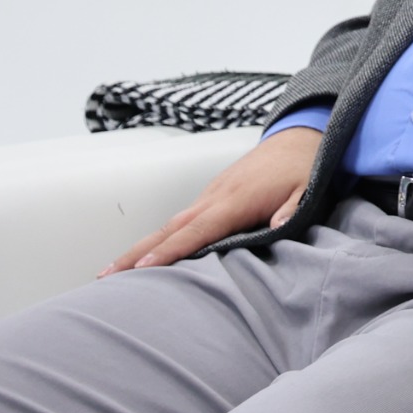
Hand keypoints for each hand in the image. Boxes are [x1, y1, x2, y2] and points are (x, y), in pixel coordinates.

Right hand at [106, 126, 320, 273]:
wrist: (300, 137)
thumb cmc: (303, 168)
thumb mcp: (307, 188)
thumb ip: (292, 209)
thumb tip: (278, 225)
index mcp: (235, 201)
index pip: (197, 231)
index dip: (170, 251)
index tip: (143, 268)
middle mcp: (214, 198)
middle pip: (169, 229)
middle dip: (136, 252)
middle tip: (104, 275)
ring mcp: (210, 195)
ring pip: (170, 224)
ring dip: (142, 246)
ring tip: (114, 270)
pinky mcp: (213, 195)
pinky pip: (181, 219)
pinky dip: (161, 236)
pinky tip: (149, 253)